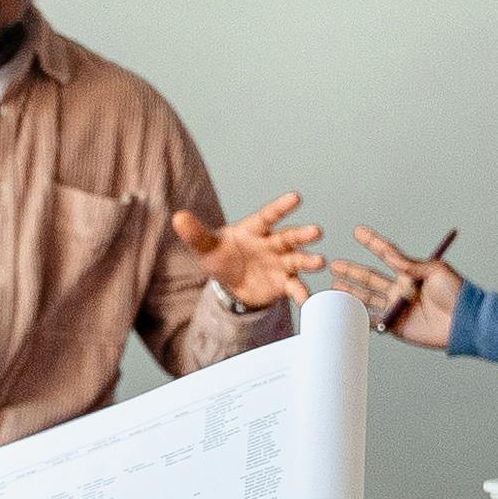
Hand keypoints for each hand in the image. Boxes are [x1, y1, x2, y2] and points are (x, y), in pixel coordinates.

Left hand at [175, 189, 323, 312]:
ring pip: (297, 260)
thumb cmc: (222, 257)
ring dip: (309, 261)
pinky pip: (295, 287)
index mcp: (254, 230)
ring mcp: (280, 263)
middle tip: (316, 231)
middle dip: (302, 235)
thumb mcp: (205, 247)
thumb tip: (178, 217)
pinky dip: (302, 293)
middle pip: (289, 237)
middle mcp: (272, 244)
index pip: (268, 216)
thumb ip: (195, 234)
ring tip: (320, 261)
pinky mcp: (283, 283)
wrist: (230, 284)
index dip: (281, 207)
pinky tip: (308, 301)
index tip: (296, 197)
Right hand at [329, 224, 464, 349]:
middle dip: (352, 271)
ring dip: (350, 291)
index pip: (387, 254)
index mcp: (410, 273)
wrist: (463, 321)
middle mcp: (401, 289)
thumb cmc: (456, 293)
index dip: (372, 242)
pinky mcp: (395, 325)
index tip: (358, 232)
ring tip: (335, 286)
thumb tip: (391, 255)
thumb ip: (410, 263)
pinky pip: (372, 320)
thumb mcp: (436, 269)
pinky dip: (358, 316)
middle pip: (370, 278)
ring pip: (367, 298)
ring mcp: (397, 307)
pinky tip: (345, 310)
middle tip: (336, 264)